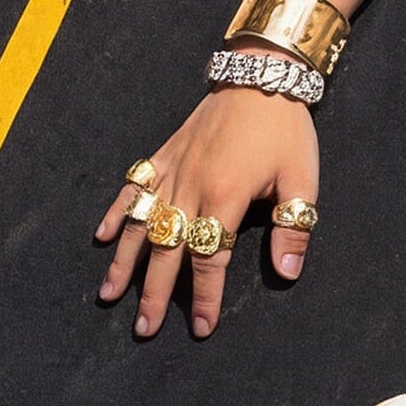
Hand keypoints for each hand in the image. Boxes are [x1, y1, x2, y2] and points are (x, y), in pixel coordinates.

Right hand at [96, 89, 319, 339]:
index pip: (210, 259)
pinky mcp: (163, 154)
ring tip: (109, 295)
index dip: (205, 295)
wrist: (262, 76)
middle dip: (155, 294)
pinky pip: (134, 188)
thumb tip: (287, 274)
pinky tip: (104, 238)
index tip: (202, 328)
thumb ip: (293, 227)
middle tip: (145, 329)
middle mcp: (190, 187)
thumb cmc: (286, 129)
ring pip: (142, 225)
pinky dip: (117, 213)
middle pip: (167, 252)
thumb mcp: (302, 179)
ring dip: (125, 263)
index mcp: (226, 196)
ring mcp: (172, 170)